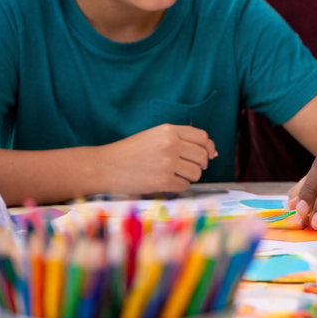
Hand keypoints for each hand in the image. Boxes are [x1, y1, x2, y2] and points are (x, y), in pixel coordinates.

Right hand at [99, 125, 217, 193]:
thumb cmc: (129, 152)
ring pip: (196, 173)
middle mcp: (171, 145)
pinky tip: (163, 183)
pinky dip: (177, 187)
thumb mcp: (154, 136)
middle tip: (187, 168)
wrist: (104, 167)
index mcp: (169, 131)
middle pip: (202, 156)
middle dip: (199, 165)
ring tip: (171, 175)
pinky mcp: (163, 181)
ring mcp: (168, 163)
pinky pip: (184, 186)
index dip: (208, 148)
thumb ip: (180, 140)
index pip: (202, 137)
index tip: (207, 155)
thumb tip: (212, 153)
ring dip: (187, 176)